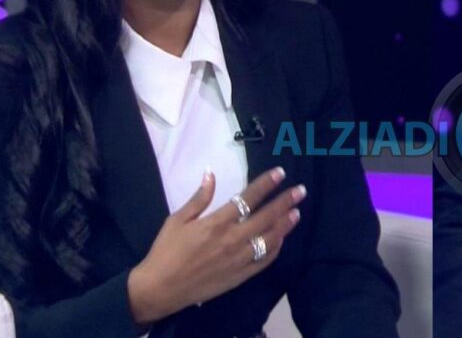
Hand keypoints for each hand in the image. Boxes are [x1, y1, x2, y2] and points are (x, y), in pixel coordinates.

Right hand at [127, 167, 305, 323]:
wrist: (160, 289)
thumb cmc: (166, 251)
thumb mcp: (177, 220)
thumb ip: (198, 198)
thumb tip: (210, 174)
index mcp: (216, 223)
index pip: (247, 199)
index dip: (265, 184)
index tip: (280, 173)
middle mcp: (232, 239)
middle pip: (266, 217)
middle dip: (285, 202)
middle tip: (301, 191)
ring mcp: (239, 259)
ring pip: (270, 239)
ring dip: (285, 225)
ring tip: (297, 213)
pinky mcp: (240, 275)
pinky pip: (264, 261)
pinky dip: (275, 249)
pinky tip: (281, 239)